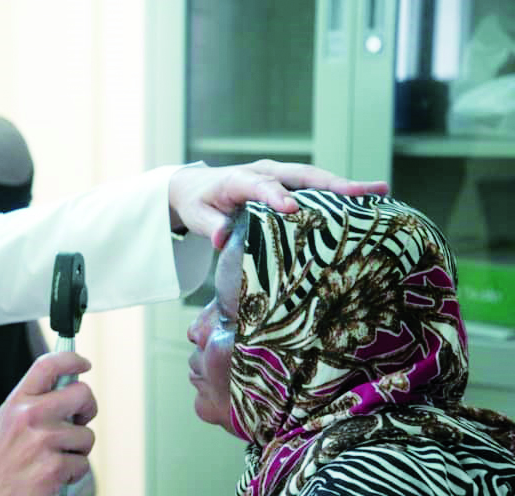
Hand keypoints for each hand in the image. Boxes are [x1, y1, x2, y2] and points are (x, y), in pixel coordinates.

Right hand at [0, 351, 96, 495]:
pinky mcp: (54, 467)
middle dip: (89, 408)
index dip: (72, 359)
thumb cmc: (2, 457)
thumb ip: (34, 401)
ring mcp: (44, 442)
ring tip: (56, 457)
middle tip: (80, 420)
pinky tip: (53, 475)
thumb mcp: (8, 418)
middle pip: (82, 394)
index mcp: (18, 400)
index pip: (48, 365)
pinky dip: (73, 472)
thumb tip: (71, 388)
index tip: (84, 365)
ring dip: (78, 449)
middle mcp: (31, 416)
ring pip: (87, 435)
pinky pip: (83, 464)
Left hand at [168, 159, 390, 247]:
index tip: (291, 208)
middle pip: (302, 176)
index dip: (275, 195)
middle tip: (366, 191)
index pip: (260, 185)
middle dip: (333, 184)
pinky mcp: (290, 184)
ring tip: (382, 191)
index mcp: (240, 179)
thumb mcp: (197, 216)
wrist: (198, 186)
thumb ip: (211, 227)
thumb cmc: (198, 203)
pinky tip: (369, 202)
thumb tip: (222, 240)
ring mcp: (281, 176)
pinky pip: (317, 188)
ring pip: (316, 179)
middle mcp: (266, 171)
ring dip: (347, 186)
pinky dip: (341, 195)